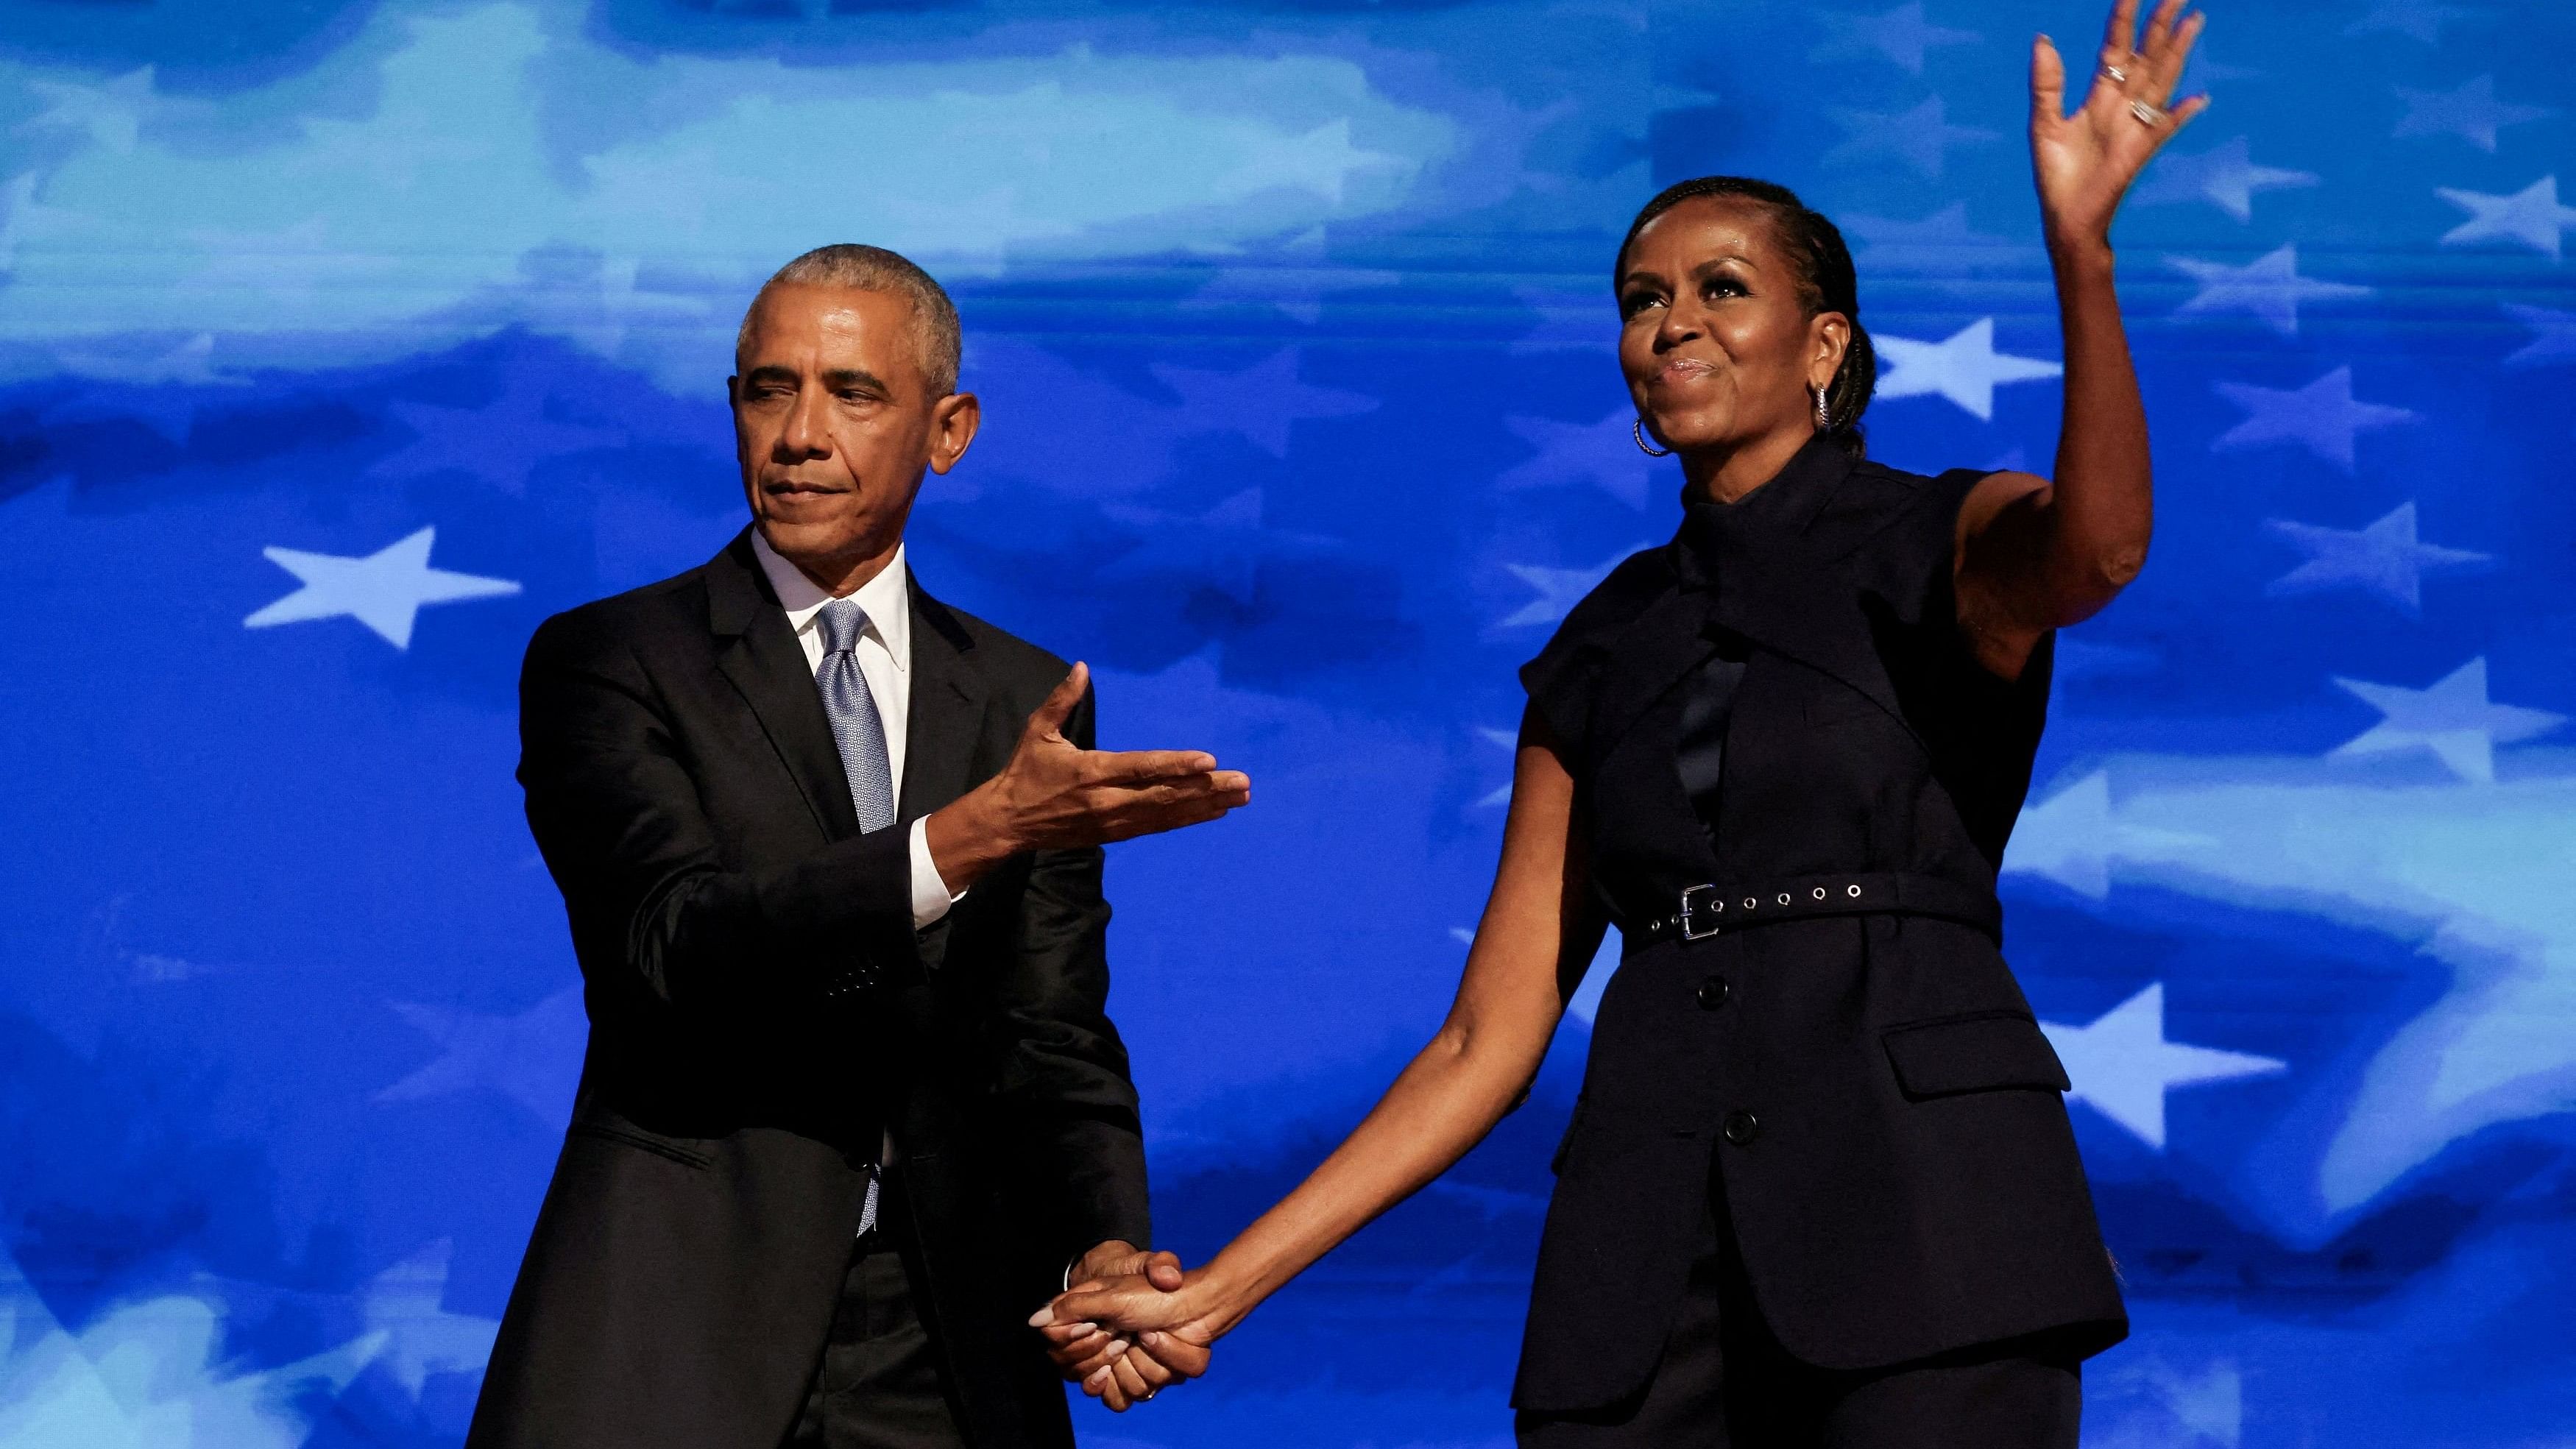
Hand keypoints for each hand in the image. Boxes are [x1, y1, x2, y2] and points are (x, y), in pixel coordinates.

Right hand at [926, 662, 1251, 890]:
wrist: (1007, 823)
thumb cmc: (1025, 772)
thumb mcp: (1037, 731)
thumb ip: (1062, 699)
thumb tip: (1081, 666)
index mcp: (1091, 771)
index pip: (1141, 768)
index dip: (1176, 766)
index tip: (1209, 761)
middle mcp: (1108, 800)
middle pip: (1165, 795)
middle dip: (1206, 789)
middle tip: (1242, 783)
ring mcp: (1114, 821)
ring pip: (1167, 814)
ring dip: (1205, 806)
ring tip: (1240, 797)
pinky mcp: (1116, 833)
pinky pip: (1158, 826)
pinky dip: (1187, 819)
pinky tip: (1214, 811)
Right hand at [1034, 1241, 1187, 1403]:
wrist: (1195, 1301)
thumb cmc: (1150, 1292)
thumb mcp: (1109, 1293)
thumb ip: (1071, 1307)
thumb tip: (1034, 1322)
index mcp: (1087, 1333)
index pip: (1061, 1357)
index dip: (1080, 1346)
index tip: (1096, 1328)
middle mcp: (1102, 1355)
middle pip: (1086, 1380)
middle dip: (1109, 1353)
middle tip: (1125, 1332)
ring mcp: (1125, 1370)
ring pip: (1115, 1389)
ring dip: (1139, 1360)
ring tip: (1148, 1335)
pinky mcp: (1147, 1380)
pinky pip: (1135, 1395)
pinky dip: (1155, 1367)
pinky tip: (1157, 1348)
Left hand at [2030, 0, 2208, 253]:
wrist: (2065, 218)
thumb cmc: (2057, 175)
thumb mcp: (2043, 124)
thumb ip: (2047, 84)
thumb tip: (2042, 40)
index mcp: (2099, 96)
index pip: (2116, 48)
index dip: (2124, 20)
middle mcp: (2122, 105)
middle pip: (2147, 56)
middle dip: (2161, 25)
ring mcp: (2135, 127)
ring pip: (2161, 80)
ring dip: (2177, 52)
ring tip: (2194, 20)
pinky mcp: (2139, 153)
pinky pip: (2163, 130)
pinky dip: (2180, 115)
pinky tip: (2199, 99)